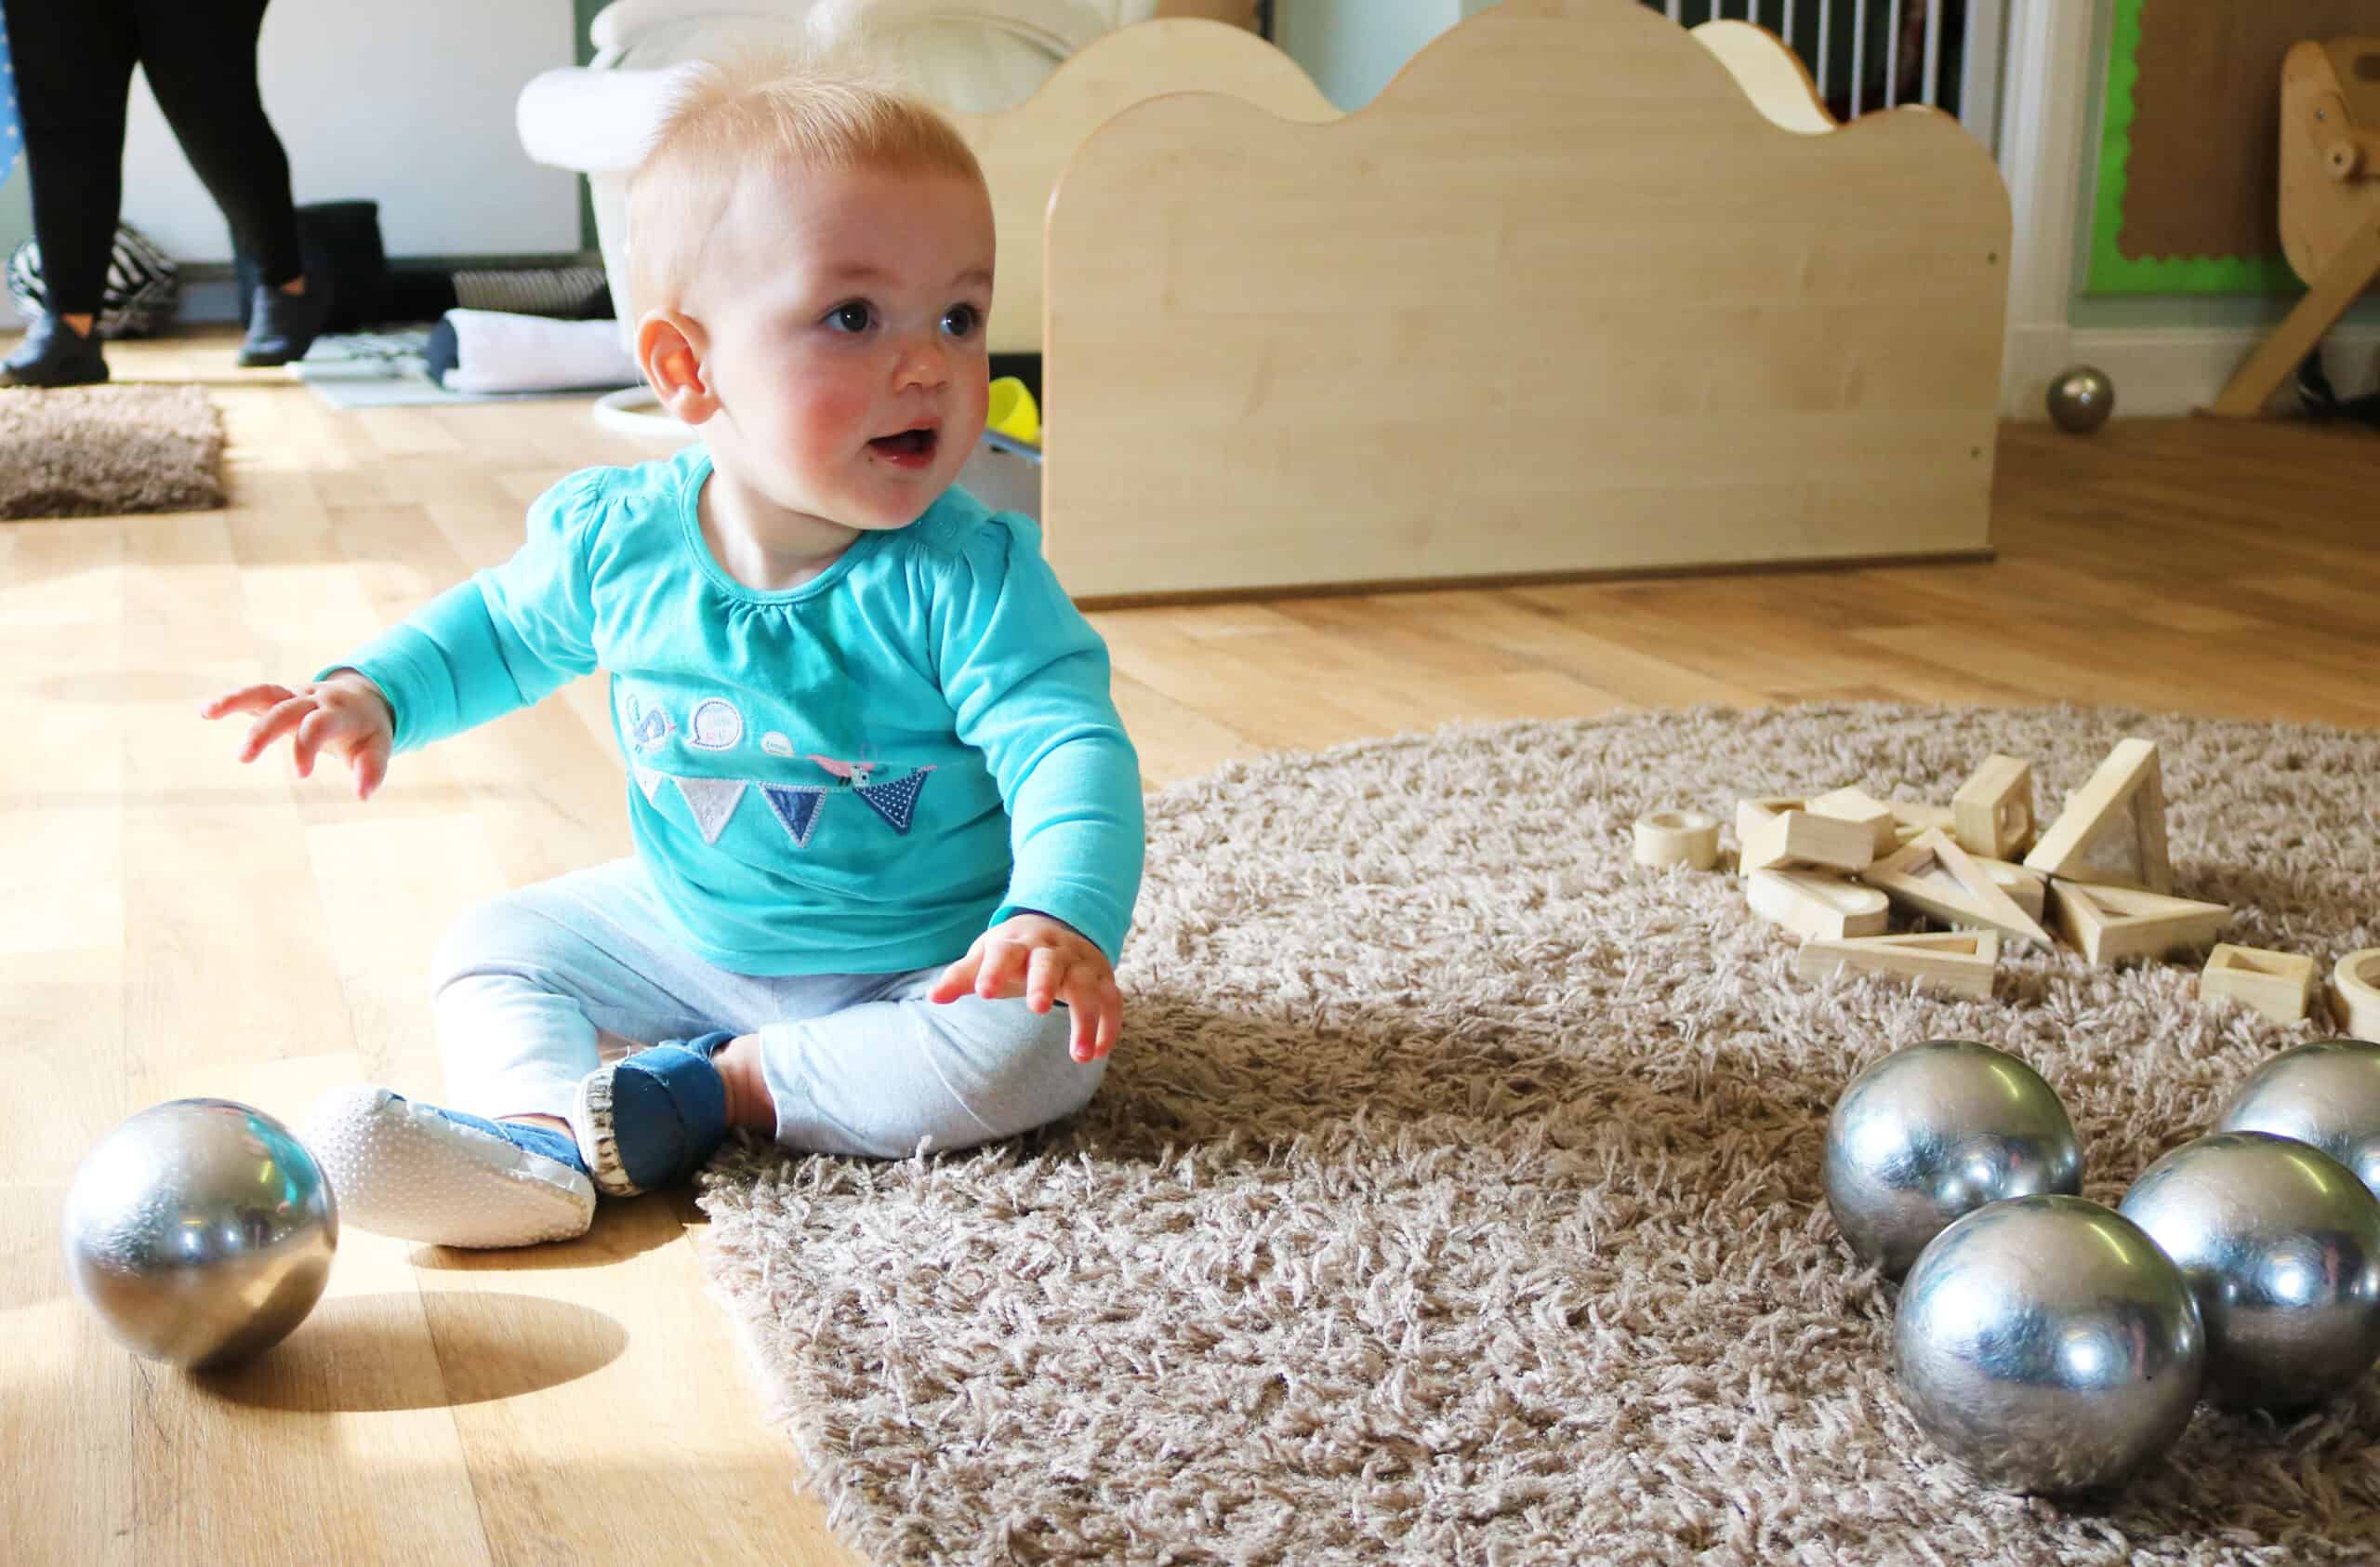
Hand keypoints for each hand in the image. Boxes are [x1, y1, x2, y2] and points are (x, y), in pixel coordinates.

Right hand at [201, 670, 394, 799]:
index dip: (307, 746)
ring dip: (237, 700)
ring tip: (209, 712)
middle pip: (286, 709)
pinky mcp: (279, 698)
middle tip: (243, 758)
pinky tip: (206, 711)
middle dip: (264, 730)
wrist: (363, 698)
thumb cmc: (366, 730)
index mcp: (338, 712)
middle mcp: (313, 700)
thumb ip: (372, 769)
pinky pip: (254, 695)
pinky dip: (231, 700)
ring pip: (264, 692)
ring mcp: (294, 696)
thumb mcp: (378, 747)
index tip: (301, 774)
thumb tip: (363, 794)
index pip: (319, 724)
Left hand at [929, 913, 1121, 1062]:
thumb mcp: (986, 955)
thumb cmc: (1013, 951)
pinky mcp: (1102, 978)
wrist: (1056, 924)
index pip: (1004, 953)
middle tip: (1037, 1008)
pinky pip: (1112, 1000)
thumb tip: (934, 997)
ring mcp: (1080, 963)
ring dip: (1085, 1019)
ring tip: (1078, 1056)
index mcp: (1017, 943)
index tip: (983, 993)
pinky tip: (1098, 1052)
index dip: (993, 970)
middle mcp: (1051, 950)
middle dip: (1044, 983)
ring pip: (1087, 986)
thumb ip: (962, 976)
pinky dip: (1109, 1026)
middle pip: (1049, 963)